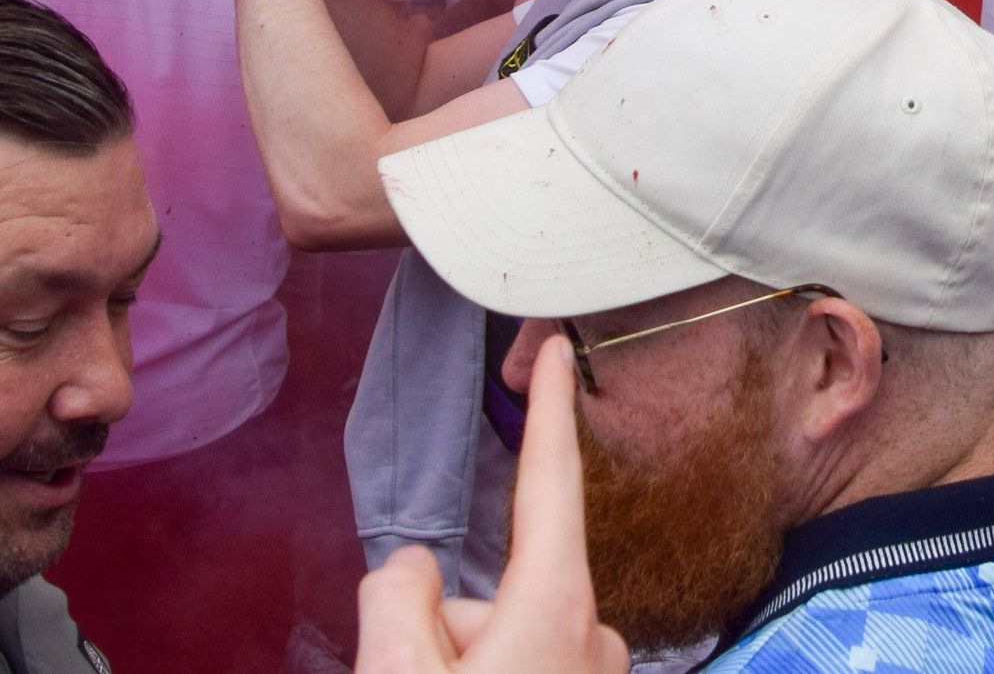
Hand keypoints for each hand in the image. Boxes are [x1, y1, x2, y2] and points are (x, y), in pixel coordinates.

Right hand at [357, 334, 628, 673]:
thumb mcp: (397, 672)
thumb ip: (396, 596)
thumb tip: (416, 565)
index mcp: (555, 607)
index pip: (550, 480)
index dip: (550, 409)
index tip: (560, 351)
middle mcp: (592, 632)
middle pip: (499, 585)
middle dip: (450, 622)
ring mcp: (597, 671)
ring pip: (507, 632)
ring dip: (467, 658)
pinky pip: (527, 662)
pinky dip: (494, 673)